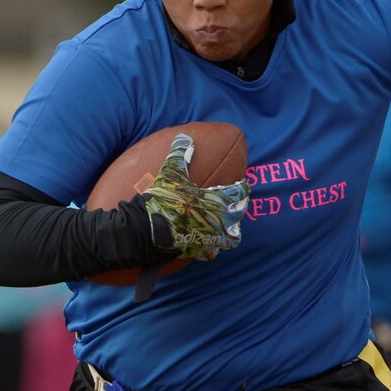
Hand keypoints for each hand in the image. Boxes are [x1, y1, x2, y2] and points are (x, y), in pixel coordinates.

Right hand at [140, 132, 246, 261]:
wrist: (149, 229)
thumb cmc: (163, 199)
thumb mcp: (171, 172)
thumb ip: (180, 154)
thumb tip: (185, 137)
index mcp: (217, 200)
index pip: (239, 192)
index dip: (242, 187)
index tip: (241, 184)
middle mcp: (219, 220)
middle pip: (239, 214)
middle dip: (239, 207)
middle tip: (236, 203)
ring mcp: (211, 238)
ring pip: (232, 237)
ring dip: (231, 231)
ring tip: (227, 227)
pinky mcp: (200, 251)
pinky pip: (213, 253)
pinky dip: (212, 249)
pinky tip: (209, 245)